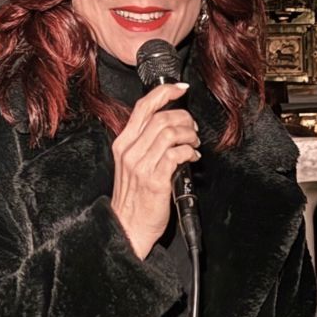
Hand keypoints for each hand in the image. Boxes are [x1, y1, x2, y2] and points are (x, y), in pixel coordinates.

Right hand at [110, 81, 199, 256]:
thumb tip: (169, 125)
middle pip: (160, 117)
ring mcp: (141, 165)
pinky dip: (189, 151)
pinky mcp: (154, 179)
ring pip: (169, 132)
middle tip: (193, 129)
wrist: (127, 227)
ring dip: (189, 135)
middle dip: (184, 118)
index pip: (143, 107)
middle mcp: (129, 151)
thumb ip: (145, 144)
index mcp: (123, 143)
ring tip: (193, 143)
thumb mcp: (132, 164)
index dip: (164, 93)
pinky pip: (176, 153)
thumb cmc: (133, 197)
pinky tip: (192, 157)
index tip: (181, 88)